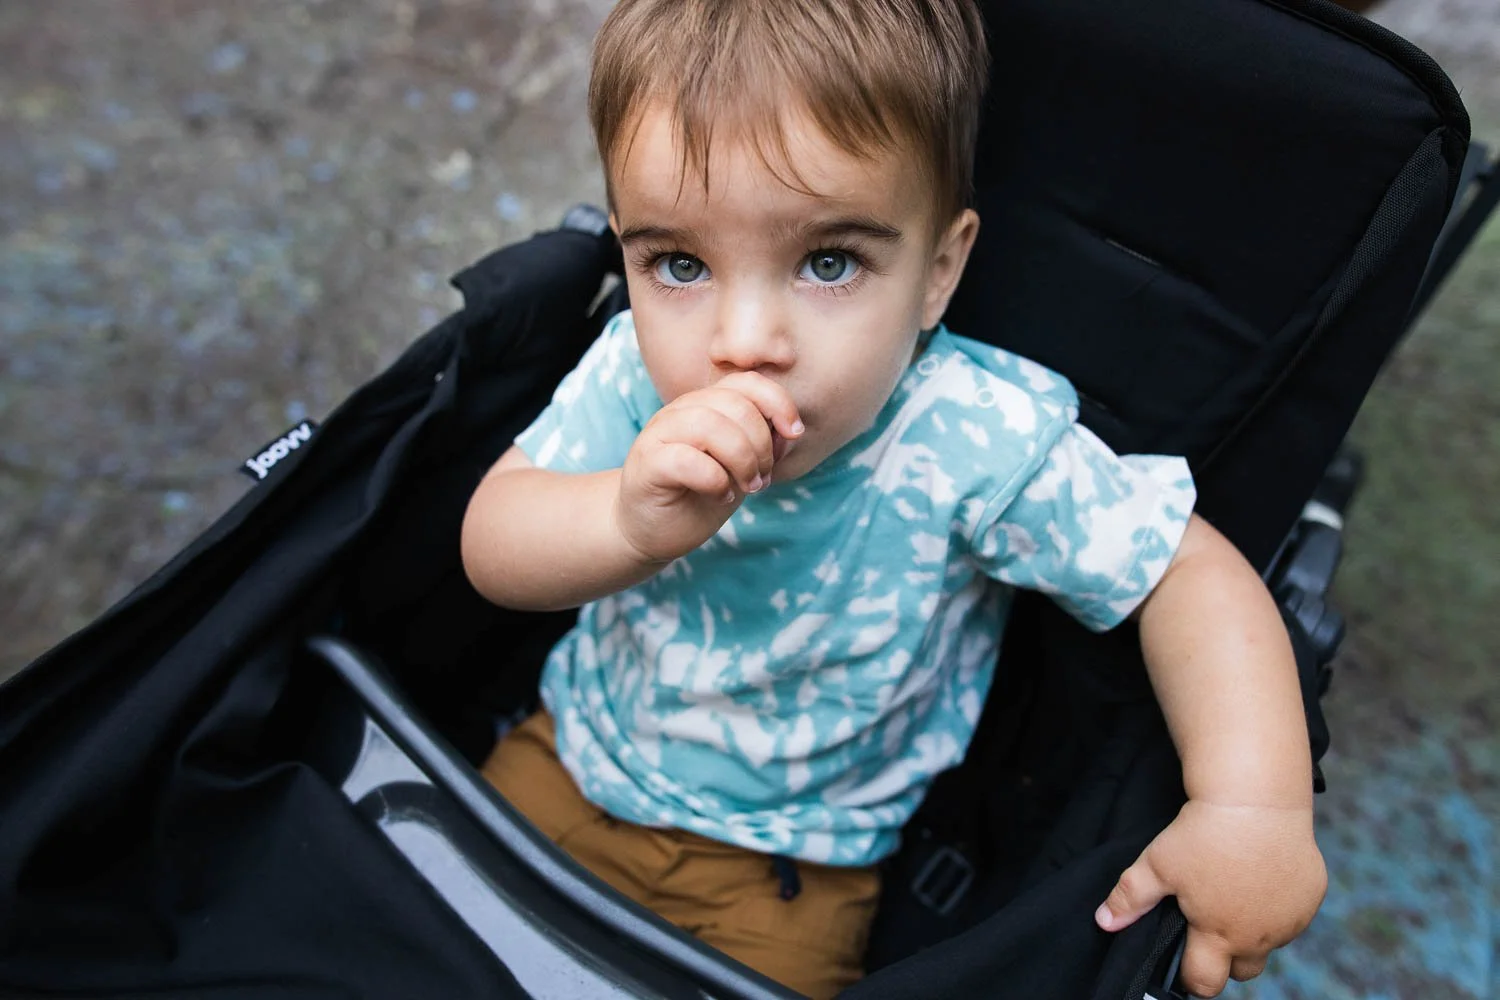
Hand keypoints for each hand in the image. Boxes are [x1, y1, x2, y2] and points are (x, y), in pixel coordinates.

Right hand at [615, 372, 802, 563]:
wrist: (649, 531)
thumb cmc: (697, 497)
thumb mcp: (741, 469)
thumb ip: (763, 445)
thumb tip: (790, 431)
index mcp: (705, 405)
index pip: (745, 382)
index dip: (777, 402)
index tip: (794, 433)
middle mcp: (681, 411)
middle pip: (734, 404)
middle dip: (761, 444)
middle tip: (763, 478)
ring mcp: (659, 434)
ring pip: (710, 425)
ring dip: (742, 460)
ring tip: (748, 486)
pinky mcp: (647, 464)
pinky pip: (686, 459)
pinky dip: (714, 480)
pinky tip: (721, 496)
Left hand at [1095, 799, 1326, 997]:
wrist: (1256, 800)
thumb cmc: (1202, 834)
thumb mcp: (1158, 863)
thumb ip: (1131, 898)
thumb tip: (1104, 922)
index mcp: (1218, 934)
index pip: (1205, 982)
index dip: (1191, 976)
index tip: (1184, 960)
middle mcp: (1259, 935)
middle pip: (1242, 971)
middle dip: (1226, 959)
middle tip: (1209, 926)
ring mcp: (1289, 919)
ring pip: (1270, 943)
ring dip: (1254, 932)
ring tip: (1234, 896)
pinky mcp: (1310, 897)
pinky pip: (1293, 916)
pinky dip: (1278, 907)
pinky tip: (1261, 878)